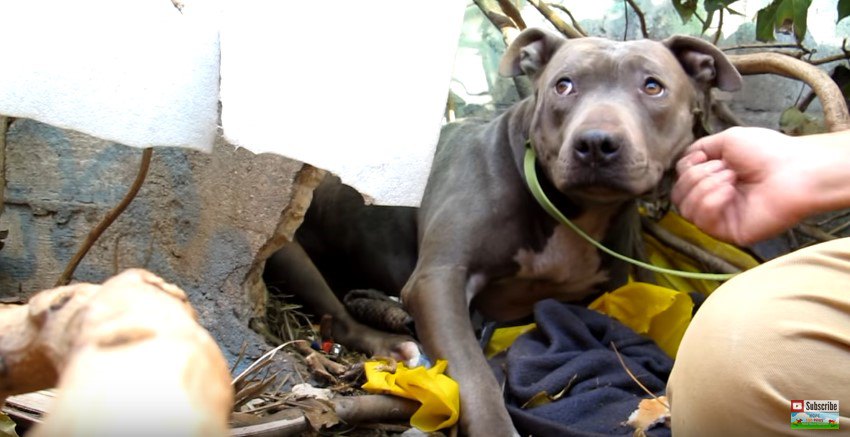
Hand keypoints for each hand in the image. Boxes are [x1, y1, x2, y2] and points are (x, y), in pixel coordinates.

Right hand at [672, 127, 815, 245]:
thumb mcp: (726, 140)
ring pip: (686, 210)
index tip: (703, 157)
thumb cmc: (767, 152)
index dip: (686, 168)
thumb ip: (699, 149)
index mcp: (714, 179)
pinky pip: (702, 221)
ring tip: (730, 178)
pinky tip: (730, 191)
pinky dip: (711, 201)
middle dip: (696, 177)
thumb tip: (684, 162)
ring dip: (704, 187)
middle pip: (678, 196)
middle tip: (725, 168)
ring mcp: (721, 217)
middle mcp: (715, 199)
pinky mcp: (728, 232)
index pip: (680, 181)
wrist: (795, 170)